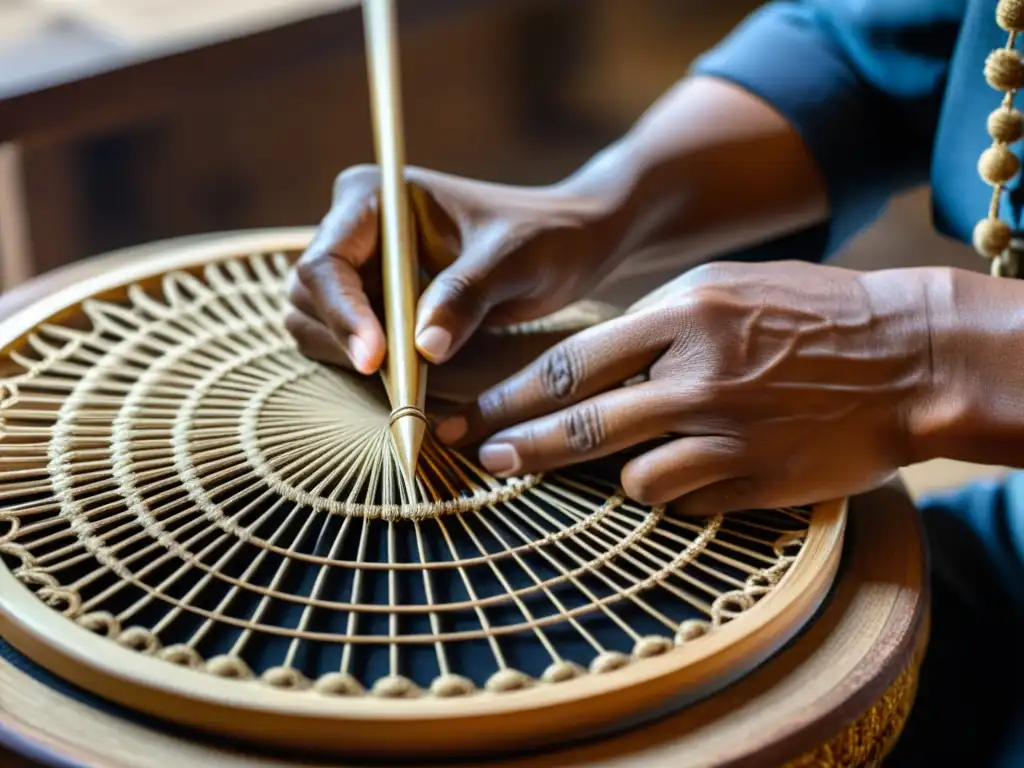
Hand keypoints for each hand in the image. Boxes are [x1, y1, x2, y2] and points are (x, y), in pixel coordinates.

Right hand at [285, 165, 620, 373]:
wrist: (567, 245)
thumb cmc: (547, 237)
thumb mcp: (515, 259)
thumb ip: (466, 295)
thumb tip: (422, 348)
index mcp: (376, 197)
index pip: (326, 261)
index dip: (343, 313)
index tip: (377, 360)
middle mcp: (354, 228)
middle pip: (309, 296)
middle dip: (348, 339)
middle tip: (405, 379)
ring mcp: (359, 267)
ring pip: (315, 324)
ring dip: (355, 357)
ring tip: (417, 372)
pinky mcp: (372, 302)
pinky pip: (343, 342)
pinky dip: (370, 365)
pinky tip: (416, 371)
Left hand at [433, 261, 936, 515]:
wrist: (909, 357)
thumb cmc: (811, 314)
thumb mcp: (727, 289)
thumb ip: (656, 322)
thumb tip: (593, 361)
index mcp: (683, 316)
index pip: (572, 364)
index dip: (512, 395)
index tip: (471, 413)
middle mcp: (696, 376)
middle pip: (580, 423)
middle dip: (518, 445)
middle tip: (478, 459)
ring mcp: (727, 433)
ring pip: (630, 474)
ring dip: (604, 474)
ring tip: (598, 466)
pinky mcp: (757, 480)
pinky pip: (683, 500)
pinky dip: (668, 492)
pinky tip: (680, 477)